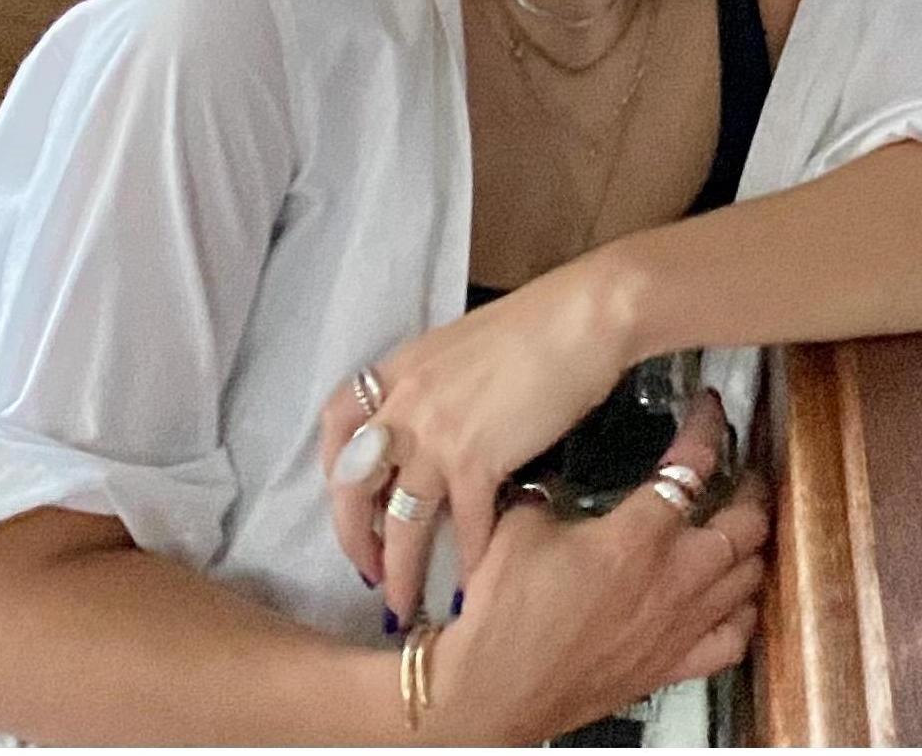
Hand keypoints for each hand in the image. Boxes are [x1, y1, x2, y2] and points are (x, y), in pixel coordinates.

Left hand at [321, 263, 625, 614]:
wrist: (587, 314)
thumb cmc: (541, 322)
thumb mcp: (465, 350)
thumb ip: (437, 391)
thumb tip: (438, 432)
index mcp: (400, 370)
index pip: (337, 425)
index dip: (334, 472)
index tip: (350, 502)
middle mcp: (405, 404)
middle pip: (353, 488)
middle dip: (354, 540)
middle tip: (368, 573)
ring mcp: (436, 435)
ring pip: (401, 523)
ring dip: (401, 572)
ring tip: (406, 607)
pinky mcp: (478, 460)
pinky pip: (465, 526)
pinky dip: (470, 559)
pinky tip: (476, 582)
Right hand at [434, 400, 769, 743]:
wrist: (490, 693)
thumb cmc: (502, 621)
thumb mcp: (521, 526)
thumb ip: (551, 491)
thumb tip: (555, 477)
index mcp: (638, 535)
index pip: (695, 461)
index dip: (709, 426)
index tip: (710, 413)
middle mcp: (671, 579)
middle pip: (746, 521)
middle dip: (750, 487)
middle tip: (742, 472)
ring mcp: (677, 626)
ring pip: (749, 578)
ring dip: (752, 548)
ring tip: (743, 529)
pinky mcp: (669, 668)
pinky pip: (732, 640)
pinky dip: (742, 615)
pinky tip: (734, 601)